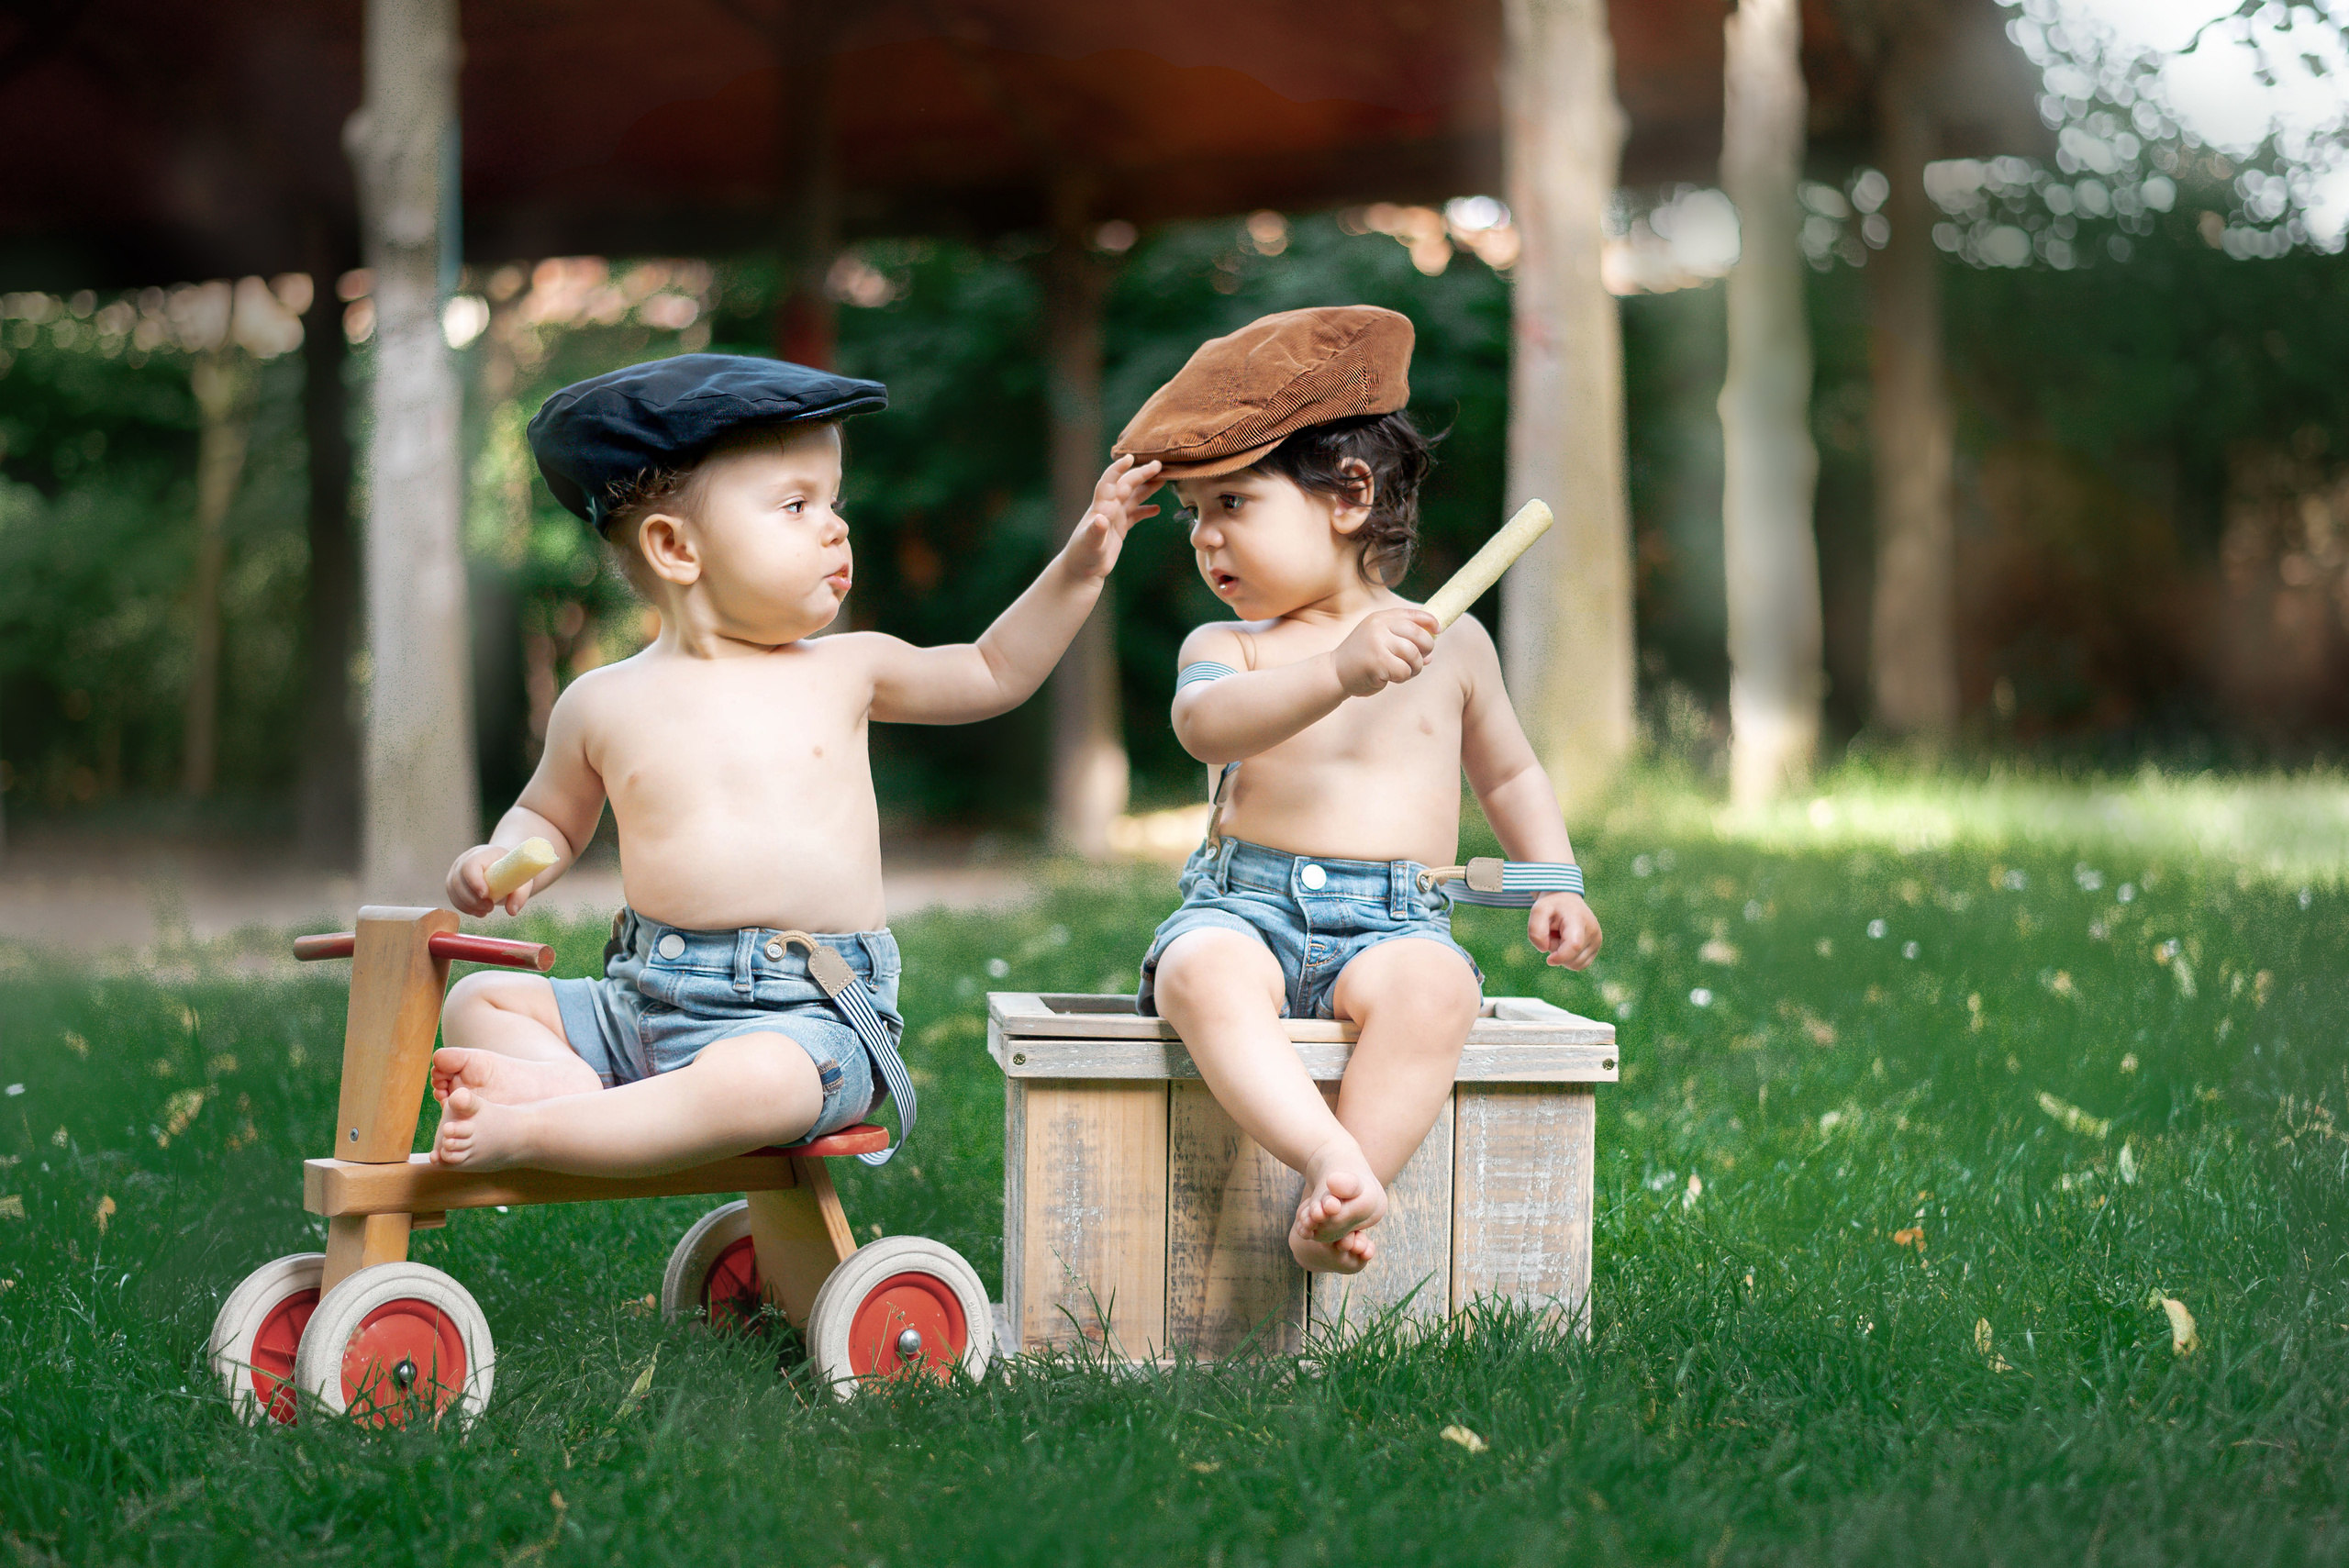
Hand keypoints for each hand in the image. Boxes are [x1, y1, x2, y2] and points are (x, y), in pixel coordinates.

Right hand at [446, 845, 527, 917]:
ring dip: (470, 906)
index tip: (486, 894)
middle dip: (474, 899)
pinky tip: (480, 912)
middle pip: (459, 881)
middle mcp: (464, 861)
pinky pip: (454, 899)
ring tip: (487, 910)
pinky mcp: (453, 885)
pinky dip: (467, 909)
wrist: (503, 867)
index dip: (474, 880)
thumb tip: (512, 911)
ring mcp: (456, 873)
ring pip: (454, 892)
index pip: (470, 865)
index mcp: (482, 854)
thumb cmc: (512, 872)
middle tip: (490, 907)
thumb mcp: (520, 879)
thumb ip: (519, 895)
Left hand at [1062, 455, 1161, 579]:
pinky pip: (1135, 515)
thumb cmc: (1082, 556)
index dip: (1118, 469)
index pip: (1109, 482)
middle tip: (1159, 465)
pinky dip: (1146, 511)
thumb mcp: (1090, 544)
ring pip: (1133, 497)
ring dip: (1147, 488)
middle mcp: (1108, 508)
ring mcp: (1114, 517)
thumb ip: (1096, 531)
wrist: (1081, 570)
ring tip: (1163, 480)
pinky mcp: (1120, 528)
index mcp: (1101, 507)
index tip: (1130, 457)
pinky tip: (1157, 509)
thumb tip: (1101, 519)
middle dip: (1141, 474)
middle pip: (1126, 485)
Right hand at [1332, 606, 1438, 696]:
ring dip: (1415, 667)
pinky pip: (1404, 670)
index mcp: (1380, 618)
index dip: (1429, 621)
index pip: (1412, 614)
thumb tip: (1430, 653)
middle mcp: (1379, 626)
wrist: (1335, 672)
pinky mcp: (1378, 661)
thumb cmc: (1362, 659)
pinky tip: (1392, 678)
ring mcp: (1378, 642)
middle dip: (1426, 648)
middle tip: (1423, 659)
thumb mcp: (1380, 641)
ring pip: (1413, 654)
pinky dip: (1403, 677)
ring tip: (1405, 672)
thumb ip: (1403, 641)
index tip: (1438, 630)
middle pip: (1418, 634)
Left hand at [1530, 890, 1600, 968]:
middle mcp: (1593, 932)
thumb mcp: (1537, 910)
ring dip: (1563, 955)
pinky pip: (1580, 965)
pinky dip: (1570, 958)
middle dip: (1557, 952)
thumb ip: (1535, 930)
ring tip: (1560, 937)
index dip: (1560, 957)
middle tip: (1553, 934)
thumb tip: (1544, 949)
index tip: (1548, 959)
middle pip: (1573, 958)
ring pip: (1576, 964)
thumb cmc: (1552, 906)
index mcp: (1579, 920)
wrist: (1567, 900)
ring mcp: (1597, 940)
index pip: (1574, 945)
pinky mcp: (1596, 947)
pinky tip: (1567, 943)